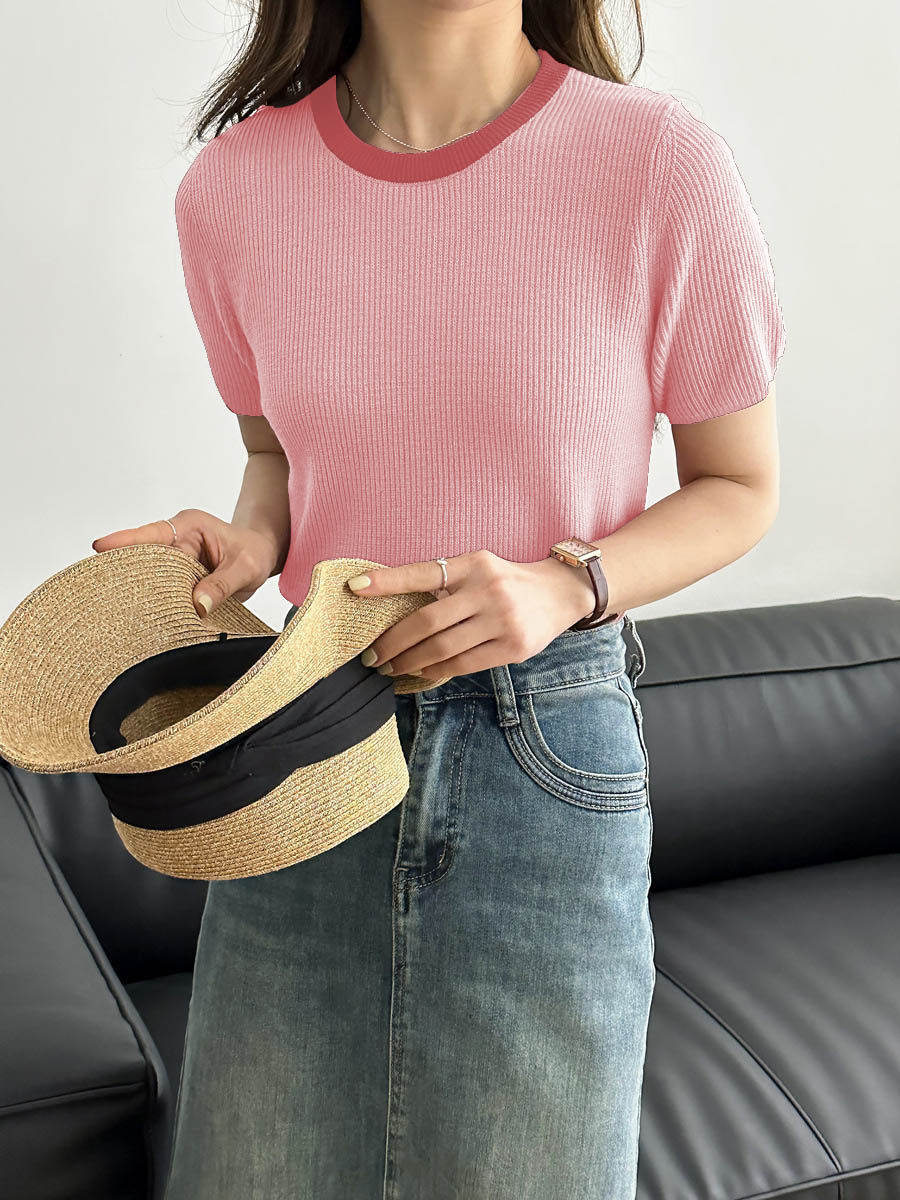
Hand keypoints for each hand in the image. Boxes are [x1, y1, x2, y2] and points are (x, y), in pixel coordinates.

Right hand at [91, 509, 281, 617]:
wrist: (261, 555)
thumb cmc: (254, 552)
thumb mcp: (247, 568)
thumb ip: (223, 585)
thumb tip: (199, 605)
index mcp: (190, 527)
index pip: (153, 534)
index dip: (126, 541)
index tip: (99, 546)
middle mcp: (176, 540)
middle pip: (142, 556)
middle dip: (125, 571)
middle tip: (103, 590)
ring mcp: (173, 559)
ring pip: (147, 575)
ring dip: (139, 591)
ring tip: (119, 609)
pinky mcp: (174, 576)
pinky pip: (159, 588)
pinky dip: (153, 600)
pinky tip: (142, 616)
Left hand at [347, 549, 596, 679]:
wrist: (560, 593)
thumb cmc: (506, 582)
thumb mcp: (479, 568)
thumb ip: (445, 584)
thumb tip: (396, 610)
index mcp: (474, 564)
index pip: (423, 571)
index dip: (387, 581)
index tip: (355, 588)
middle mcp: (488, 589)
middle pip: (427, 621)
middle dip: (393, 642)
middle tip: (372, 656)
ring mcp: (503, 619)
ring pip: (443, 648)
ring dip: (410, 663)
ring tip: (391, 669)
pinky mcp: (513, 647)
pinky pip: (464, 665)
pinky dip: (437, 672)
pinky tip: (420, 675)